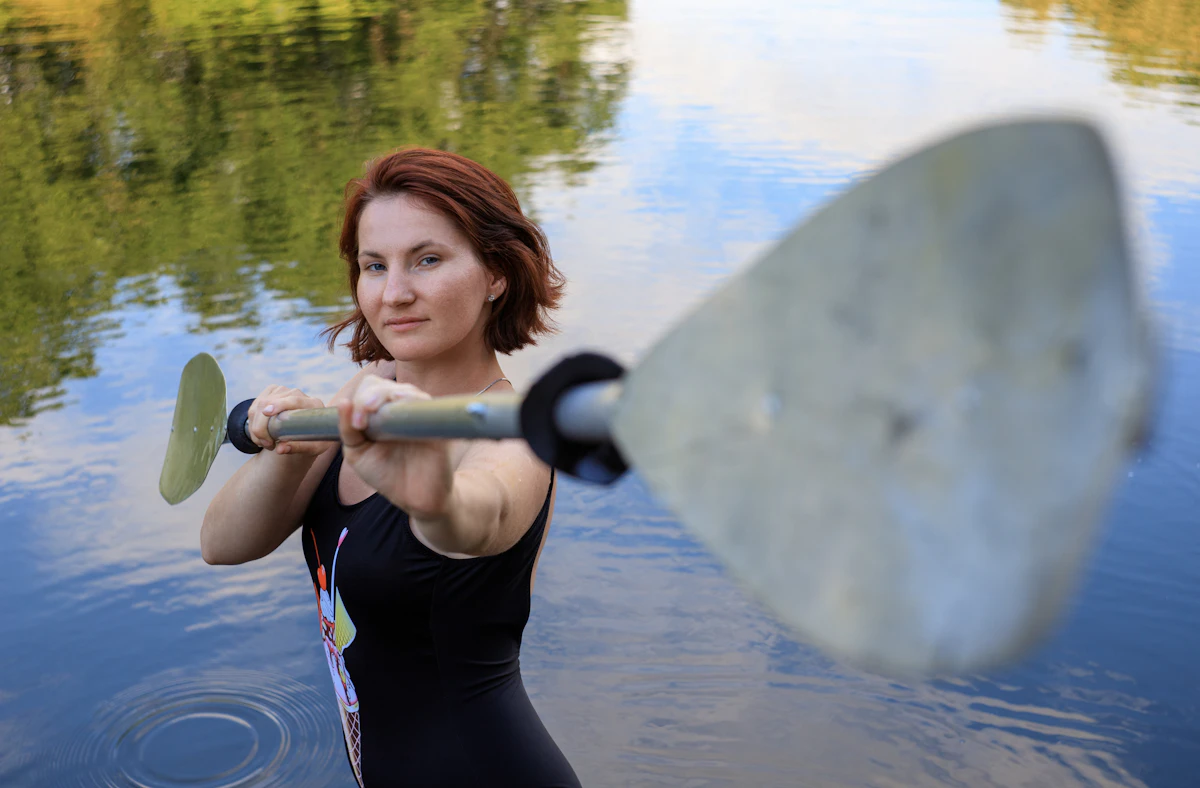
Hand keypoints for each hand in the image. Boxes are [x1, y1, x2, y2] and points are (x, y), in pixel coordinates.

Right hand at [247, 385, 331, 455]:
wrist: (310, 431)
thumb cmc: (315, 440)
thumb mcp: (313, 448)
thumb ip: (298, 448)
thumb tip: (280, 449)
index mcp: (313, 404)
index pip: (294, 400)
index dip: (279, 405)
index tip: (267, 412)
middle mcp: (297, 394)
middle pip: (270, 402)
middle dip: (261, 425)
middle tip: (266, 444)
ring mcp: (283, 391)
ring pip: (259, 405)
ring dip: (255, 426)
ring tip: (264, 443)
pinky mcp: (271, 393)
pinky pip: (254, 406)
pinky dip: (253, 422)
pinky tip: (260, 435)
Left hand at [337, 375, 454, 518]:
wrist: (414, 499)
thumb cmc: (386, 475)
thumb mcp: (358, 454)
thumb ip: (347, 430)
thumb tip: (343, 402)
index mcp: (382, 412)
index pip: (370, 388)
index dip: (360, 399)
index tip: (356, 425)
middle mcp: (403, 408)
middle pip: (385, 386)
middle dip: (369, 397)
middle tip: (361, 422)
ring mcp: (422, 415)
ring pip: (406, 391)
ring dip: (387, 399)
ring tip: (376, 417)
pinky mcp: (439, 425)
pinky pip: (429, 406)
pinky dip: (413, 403)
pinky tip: (401, 409)